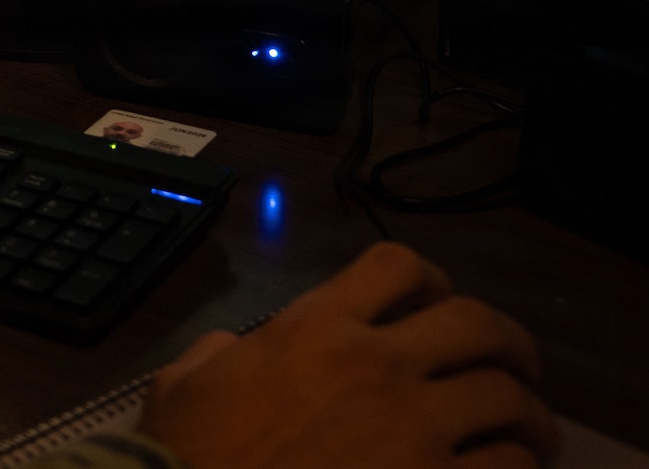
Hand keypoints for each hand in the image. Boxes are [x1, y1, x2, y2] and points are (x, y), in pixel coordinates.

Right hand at [139, 242, 558, 468]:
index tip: (436, 304)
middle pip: (476, 323)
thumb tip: (237, 350)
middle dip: (508, 341)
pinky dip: (516, 466)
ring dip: (529, 415)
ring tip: (532, 433)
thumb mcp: (182, 383)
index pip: (396, 266)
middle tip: (514, 365)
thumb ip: (221, 353)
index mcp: (313, 328)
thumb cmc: (184, 455)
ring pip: (507, 398)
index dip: (429, 278)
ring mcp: (411, 430)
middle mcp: (374, 364)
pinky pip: (506, 466)